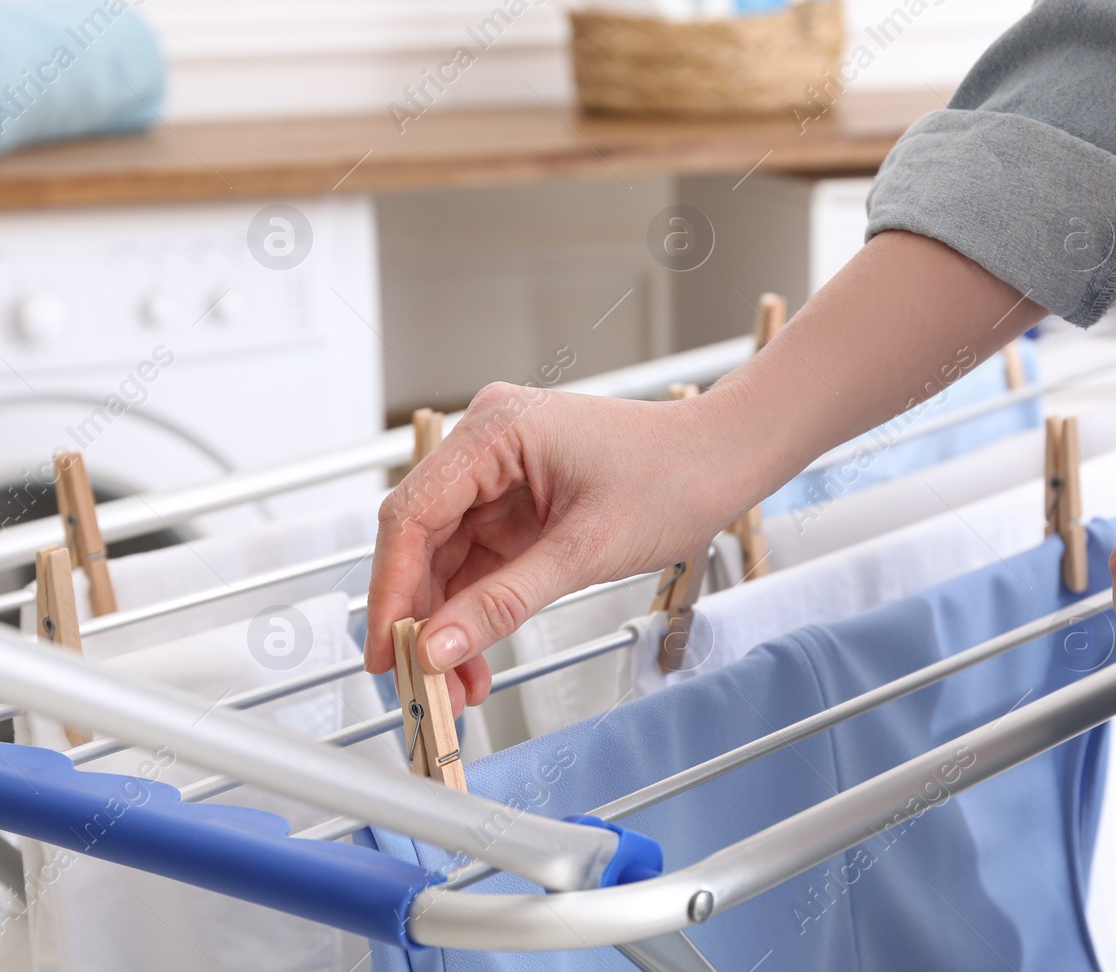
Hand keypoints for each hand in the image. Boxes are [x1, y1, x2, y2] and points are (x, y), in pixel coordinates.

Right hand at [363, 381, 753, 706]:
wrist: (727, 459)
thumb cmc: (675, 476)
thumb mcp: (585, 551)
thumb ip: (504, 602)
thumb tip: (438, 647)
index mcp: (493, 430)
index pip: (412, 514)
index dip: (392, 589)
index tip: (387, 649)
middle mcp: (485, 443)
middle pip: (421, 540)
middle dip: (420, 616)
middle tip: (420, 682)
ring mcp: (498, 474)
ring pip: (445, 559)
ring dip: (447, 623)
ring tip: (456, 686)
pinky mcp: (514, 503)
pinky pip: (477, 563)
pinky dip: (475, 611)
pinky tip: (475, 658)